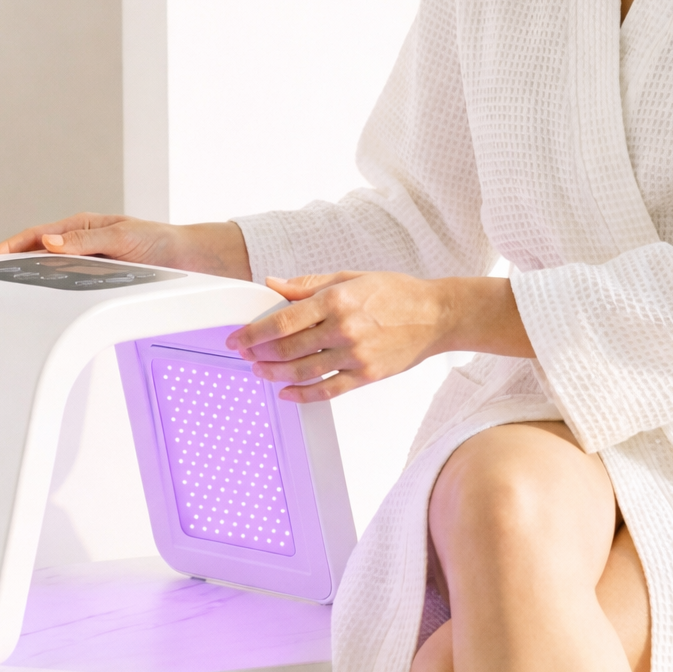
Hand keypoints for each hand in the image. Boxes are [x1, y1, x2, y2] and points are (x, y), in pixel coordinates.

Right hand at [0, 213, 251, 278]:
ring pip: (50, 270)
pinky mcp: (99, 276)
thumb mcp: (122, 237)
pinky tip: (40, 303)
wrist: (190, 258)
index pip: (35, 236)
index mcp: (82, 226)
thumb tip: (48, 240)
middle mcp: (81, 241)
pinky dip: (51, 291)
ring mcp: (88, 259)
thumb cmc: (160, 243)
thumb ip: (85, 240)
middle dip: (9, 263)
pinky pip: (68, 284)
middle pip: (36, 253)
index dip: (9, 247)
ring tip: (4, 293)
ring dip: (28, 278)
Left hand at [228, 270, 536, 400]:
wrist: (435, 315)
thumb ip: (309, 284)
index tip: (237, 338)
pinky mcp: (366, 375)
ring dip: (275, 374)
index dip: (254, 332)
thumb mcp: (350, 277)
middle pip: (288, 348)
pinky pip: (328, 390)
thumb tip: (274, 285)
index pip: (283, 320)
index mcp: (336, 300)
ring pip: (304, 371)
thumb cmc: (395, 292)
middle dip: (259, 354)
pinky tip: (286, 392)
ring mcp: (355, 355)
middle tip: (244, 356)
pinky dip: (303, 394)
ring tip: (259, 372)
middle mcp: (343, 329)